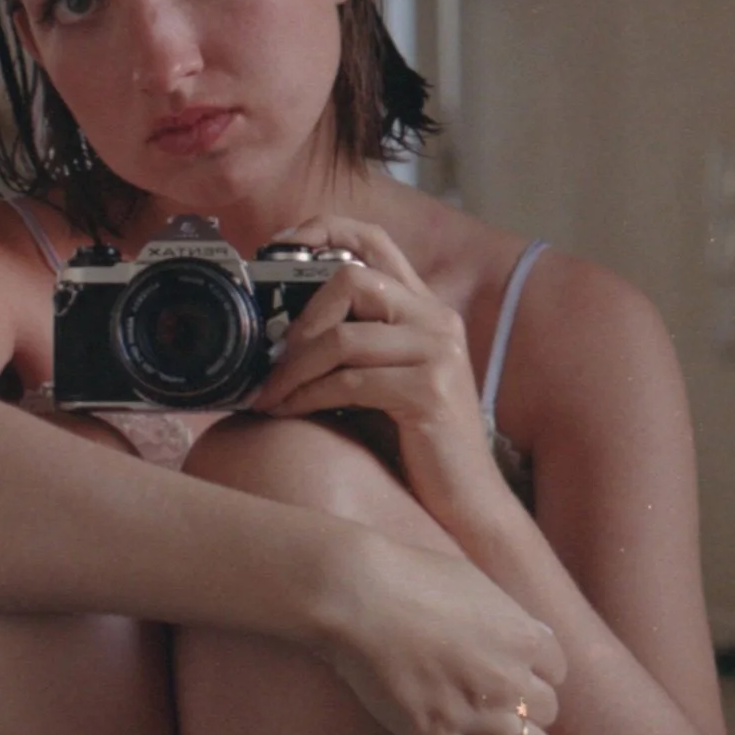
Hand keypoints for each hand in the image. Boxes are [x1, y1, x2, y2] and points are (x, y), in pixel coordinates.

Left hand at [251, 217, 504, 522]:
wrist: (465, 505)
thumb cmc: (412, 444)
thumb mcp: (378, 377)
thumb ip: (347, 344)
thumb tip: (271, 332)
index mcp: (423, 308)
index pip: (375, 239)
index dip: (323, 229)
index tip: (278, 246)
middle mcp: (436, 319)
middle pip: (351, 278)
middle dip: (301, 318)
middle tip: (273, 357)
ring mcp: (437, 352)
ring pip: (343, 335)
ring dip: (293, 368)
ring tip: (269, 395)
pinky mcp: (429, 391)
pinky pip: (348, 381)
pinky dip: (306, 396)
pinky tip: (286, 413)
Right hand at [324, 528, 568, 734]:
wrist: (357, 594)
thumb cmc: (409, 575)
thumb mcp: (474, 581)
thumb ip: (506, 614)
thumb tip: (525, 635)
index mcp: (522, 636)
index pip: (556, 670)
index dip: (535, 671)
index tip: (516, 670)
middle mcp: (510, 679)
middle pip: (546, 711)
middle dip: (526, 706)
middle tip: (497, 700)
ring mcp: (476, 713)